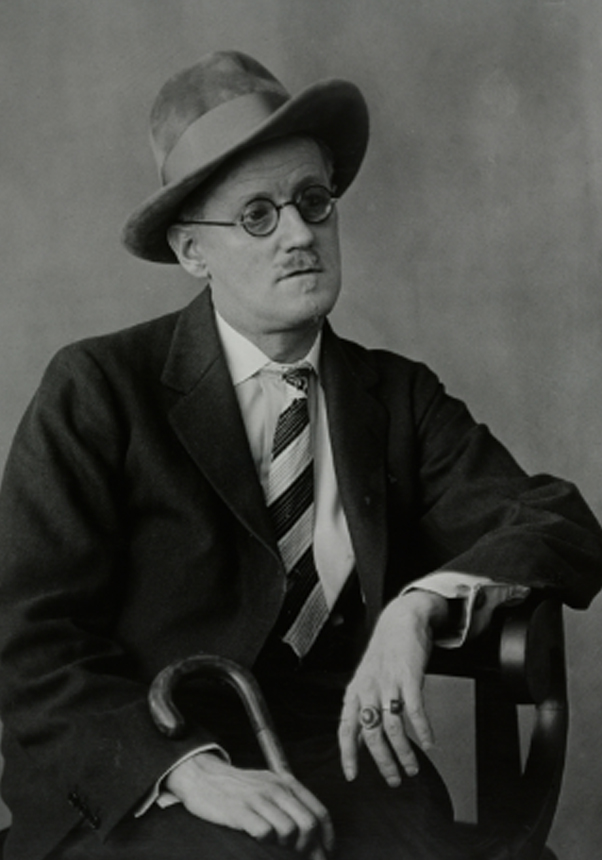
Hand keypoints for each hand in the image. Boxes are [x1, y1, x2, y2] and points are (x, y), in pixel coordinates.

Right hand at [166, 751, 333, 855]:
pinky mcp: (240, 811)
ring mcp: (258, 799)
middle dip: (309, 848)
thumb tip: (312, 834)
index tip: (326, 853)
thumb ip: (288, 804)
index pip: (319, 811)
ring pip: (289, 830)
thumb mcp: (268, 785)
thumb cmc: (239, 788)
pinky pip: (264, 832)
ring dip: (287, 847)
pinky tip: (259, 840)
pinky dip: (266, 842)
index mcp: (286, 782)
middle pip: (308, 824)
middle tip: (302, 858)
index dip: (327, 837)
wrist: (203, 776)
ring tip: (277, 848)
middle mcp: (276, 788)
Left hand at [338, 589, 447, 787]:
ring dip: (404, 753)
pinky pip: (415, 710)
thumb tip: (359, 741)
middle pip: (371, 734)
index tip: (352, 775)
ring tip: (412, 767)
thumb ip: (362, 709)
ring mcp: (388, 683)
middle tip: (393, 779)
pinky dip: (422, 730)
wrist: (401, 620)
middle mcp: (368, 688)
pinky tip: (428, 742)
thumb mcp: (366, 680)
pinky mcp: (409, 677)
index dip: (348, 754)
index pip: (346, 728)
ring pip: (393, 727)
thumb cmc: (384, 653)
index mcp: (355, 691)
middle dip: (382, 761)